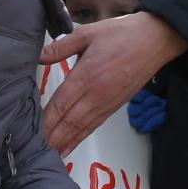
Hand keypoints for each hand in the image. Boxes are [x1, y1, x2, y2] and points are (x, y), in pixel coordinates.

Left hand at [42, 13, 187, 154]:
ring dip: (65, 142)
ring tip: (49, 155)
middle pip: (69, 121)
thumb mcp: (87, 33)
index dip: (46, 120)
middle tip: (35, 150)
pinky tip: (70, 145)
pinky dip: (80, 137)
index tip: (32, 131)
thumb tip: (39, 56)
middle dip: (52, 137)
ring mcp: (107, 102)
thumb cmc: (122, 34)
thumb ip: (61, 47)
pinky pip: (94, 125)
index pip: (61, 103)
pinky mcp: (115, 106)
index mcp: (87, 75)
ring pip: (82, 127)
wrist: (155, 40)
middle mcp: (96, 94)